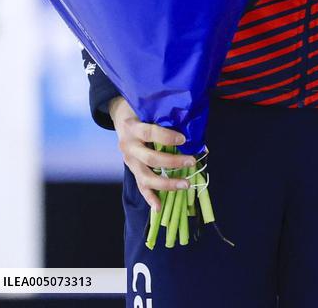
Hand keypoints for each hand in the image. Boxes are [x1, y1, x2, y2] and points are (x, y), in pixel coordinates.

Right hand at [109, 96, 194, 211]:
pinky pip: (140, 186)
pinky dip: (150, 197)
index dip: (166, 137)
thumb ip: (167, 119)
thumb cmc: (143, 110)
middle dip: (173, 162)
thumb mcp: (151, 109)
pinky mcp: (132, 170)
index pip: (149, 133)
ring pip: (146, 177)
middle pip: (150, 158)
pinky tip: (159, 207)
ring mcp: (129, 160)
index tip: (184, 140)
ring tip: (185, 184)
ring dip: (166, 183)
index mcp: (132, 127)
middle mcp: (128, 146)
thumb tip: (195, 131)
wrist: (121, 116)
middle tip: (191, 161)